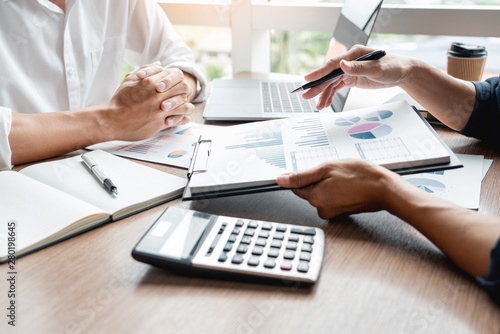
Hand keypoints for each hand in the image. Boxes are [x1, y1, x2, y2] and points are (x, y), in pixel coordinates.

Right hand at [104, 62, 194, 140]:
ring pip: (184, 102)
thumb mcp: (130, 80)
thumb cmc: (120, 101)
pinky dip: (183, 117)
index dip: (178, 80)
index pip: (175, 75)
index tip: (177, 85)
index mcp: (150, 81)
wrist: (113, 121)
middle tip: (182, 95)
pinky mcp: (160, 121)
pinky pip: (179, 117)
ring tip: (183, 107)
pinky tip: (181, 117)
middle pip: (183, 87)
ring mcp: (159, 107)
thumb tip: (159, 64)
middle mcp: (156, 93)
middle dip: (184, 91)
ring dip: (185, 104)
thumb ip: (146, 70)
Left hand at [276, 159, 398, 218]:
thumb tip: (281, 180)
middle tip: (335, 172)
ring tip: (344, 178)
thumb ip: (302, 176)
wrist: (384, 189)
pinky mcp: (341, 211)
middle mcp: (321, 208)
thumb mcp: (327, 168)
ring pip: (322, 193)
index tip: (317, 171)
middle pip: (310, 191)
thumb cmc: (360, 176)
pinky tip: (348, 185)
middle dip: (319, 180)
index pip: (297, 186)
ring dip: (329, 184)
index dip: (305, 176)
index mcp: (315, 197)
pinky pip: (332, 198)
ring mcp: (332, 211)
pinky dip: (338, 190)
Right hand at [302, 45, 414, 108]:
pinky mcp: (350, 78)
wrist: (401, 73)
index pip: (333, 64)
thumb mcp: (377, 68)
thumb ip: (358, 67)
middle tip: (306, 95)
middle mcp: (348, 61)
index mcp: (353, 54)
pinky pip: (336, 87)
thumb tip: (342, 65)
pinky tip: (325, 103)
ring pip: (331, 83)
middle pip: (329, 74)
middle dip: (317, 86)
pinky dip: (330, 95)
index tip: (308, 78)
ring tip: (317, 104)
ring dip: (323, 93)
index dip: (319, 72)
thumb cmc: (392, 67)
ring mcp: (348, 70)